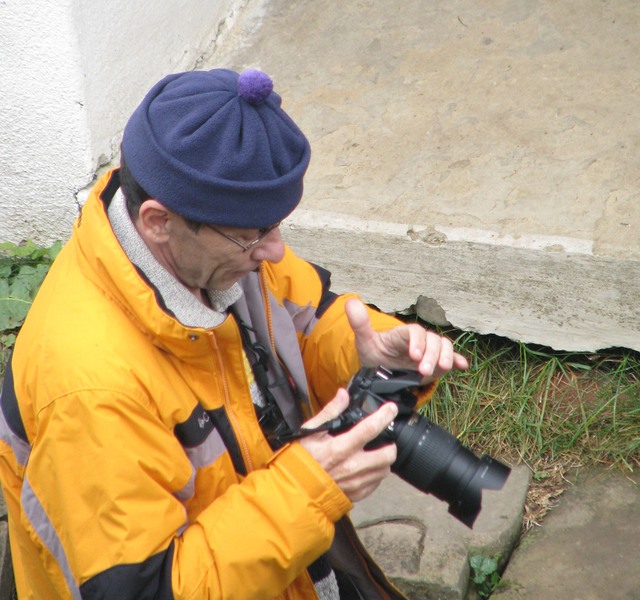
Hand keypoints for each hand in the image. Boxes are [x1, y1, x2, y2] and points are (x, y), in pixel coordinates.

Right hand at [298, 389, 397, 502]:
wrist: (293, 489)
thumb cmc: (300, 459)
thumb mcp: (310, 431)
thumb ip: (330, 412)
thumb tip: (343, 395)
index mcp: (340, 447)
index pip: (370, 428)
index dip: (384, 416)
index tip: (391, 409)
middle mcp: (351, 466)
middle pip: (387, 454)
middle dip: (390, 444)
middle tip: (385, 438)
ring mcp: (355, 483)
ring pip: (384, 470)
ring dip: (384, 460)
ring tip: (375, 453)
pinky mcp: (356, 495)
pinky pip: (375, 484)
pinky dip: (375, 474)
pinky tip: (366, 468)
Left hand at [345, 298, 468, 382]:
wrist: (381, 370)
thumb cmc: (375, 353)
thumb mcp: (365, 341)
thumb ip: (359, 323)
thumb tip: (350, 302)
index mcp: (402, 334)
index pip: (414, 332)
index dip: (417, 342)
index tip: (414, 355)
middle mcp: (419, 340)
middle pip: (433, 340)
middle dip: (431, 354)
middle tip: (423, 370)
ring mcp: (429, 350)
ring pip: (444, 347)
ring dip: (445, 357)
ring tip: (439, 370)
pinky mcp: (437, 362)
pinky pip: (452, 358)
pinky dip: (458, 361)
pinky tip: (462, 367)